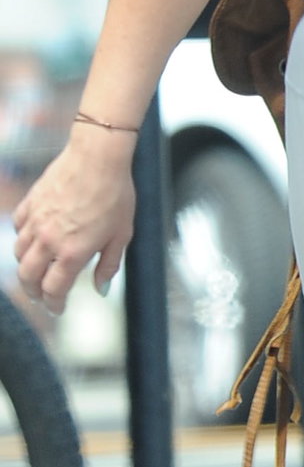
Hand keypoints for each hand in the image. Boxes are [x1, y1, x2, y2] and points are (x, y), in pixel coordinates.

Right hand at [12, 127, 136, 313]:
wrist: (98, 157)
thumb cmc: (116, 194)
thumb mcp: (121, 234)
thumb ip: (108, 265)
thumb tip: (101, 289)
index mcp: (73, 252)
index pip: (53, 289)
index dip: (53, 304)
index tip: (57, 309)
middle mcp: (49, 240)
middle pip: (28, 277)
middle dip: (33, 292)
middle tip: (41, 296)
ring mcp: (36, 221)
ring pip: (19, 254)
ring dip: (26, 267)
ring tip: (36, 270)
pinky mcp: (30, 203)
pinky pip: (18, 228)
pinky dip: (22, 239)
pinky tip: (32, 239)